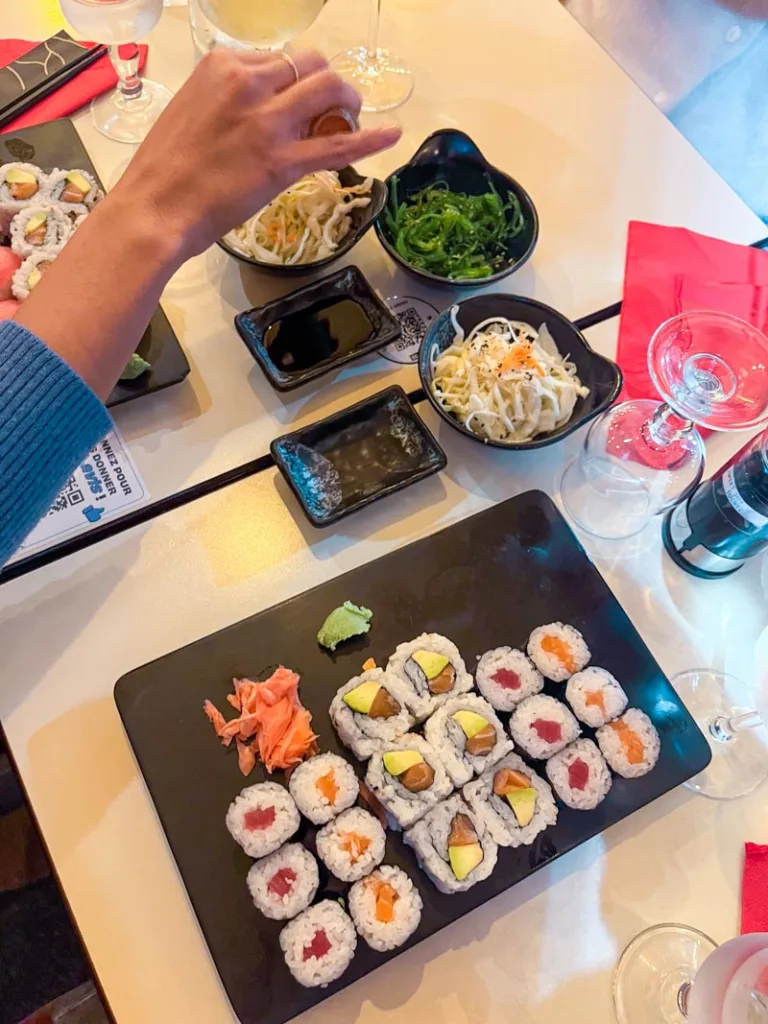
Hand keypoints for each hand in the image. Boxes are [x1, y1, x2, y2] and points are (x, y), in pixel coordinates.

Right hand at [112, 49, 401, 259]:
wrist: (155, 209)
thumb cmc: (164, 169)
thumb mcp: (192, 109)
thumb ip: (226, 99)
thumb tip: (257, 107)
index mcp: (223, 66)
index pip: (277, 58)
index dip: (292, 80)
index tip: (293, 101)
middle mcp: (249, 83)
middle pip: (310, 65)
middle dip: (326, 84)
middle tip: (332, 107)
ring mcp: (269, 123)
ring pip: (329, 92)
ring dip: (347, 102)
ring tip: (350, 118)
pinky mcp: (283, 163)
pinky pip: (337, 146)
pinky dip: (370, 139)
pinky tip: (392, 136)